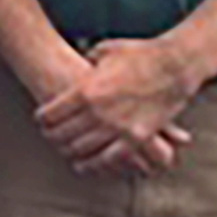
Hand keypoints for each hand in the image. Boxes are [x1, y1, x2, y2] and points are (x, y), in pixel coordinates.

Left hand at [35, 38, 198, 174]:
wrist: (176, 64)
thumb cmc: (141, 53)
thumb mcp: (107, 51)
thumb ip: (89, 58)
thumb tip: (80, 59)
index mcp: (86, 90)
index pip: (52, 113)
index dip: (42, 119)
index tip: (40, 120)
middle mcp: (98, 112)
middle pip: (63, 134)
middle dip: (52, 137)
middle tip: (49, 137)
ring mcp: (118, 127)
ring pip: (83, 148)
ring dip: (70, 151)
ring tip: (64, 150)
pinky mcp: (138, 138)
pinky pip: (110, 159)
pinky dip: (95, 164)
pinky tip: (85, 165)